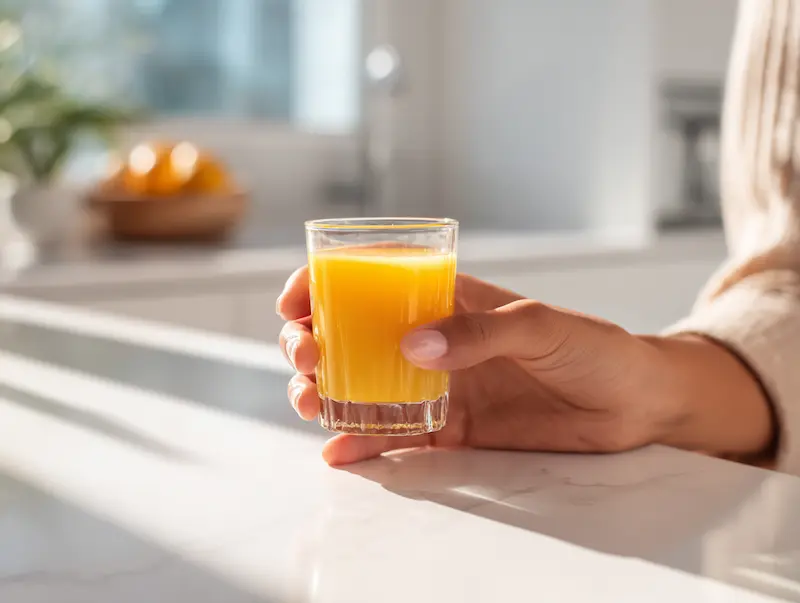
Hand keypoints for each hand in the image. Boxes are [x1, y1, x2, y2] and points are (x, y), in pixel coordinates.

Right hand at [277, 268, 774, 464]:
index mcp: (448, 298)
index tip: (295, 302)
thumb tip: (411, 348)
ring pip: (363, 387)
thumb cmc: (595, 348)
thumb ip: (479, 332)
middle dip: (313, 343)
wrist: (634, 405)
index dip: (323, 284)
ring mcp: (437, 386)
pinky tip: (338, 453)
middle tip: (307, 358)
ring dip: (325, 393)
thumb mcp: (539, 326)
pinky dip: (363, 444)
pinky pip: (397, 436)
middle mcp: (433, 340)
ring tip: (310, 403)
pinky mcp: (451, 430)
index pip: (372, 280)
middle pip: (353, 336)